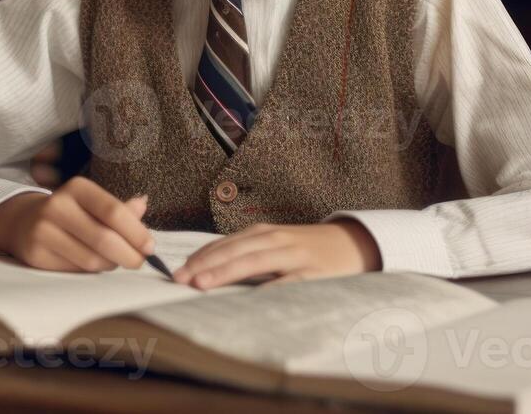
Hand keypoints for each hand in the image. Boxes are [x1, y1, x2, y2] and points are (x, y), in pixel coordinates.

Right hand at [0, 177, 156, 272]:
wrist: (23, 222)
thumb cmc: (71, 213)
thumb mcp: (93, 203)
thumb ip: (119, 208)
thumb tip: (142, 204)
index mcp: (77, 188)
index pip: (113, 211)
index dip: (136, 232)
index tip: (150, 248)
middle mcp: (57, 206)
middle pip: (103, 239)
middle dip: (129, 255)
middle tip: (140, 262)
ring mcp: (43, 230)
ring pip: (91, 259)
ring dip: (111, 265)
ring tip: (116, 261)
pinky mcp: (36, 255)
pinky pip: (75, 271)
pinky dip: (91, 272)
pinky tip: (94, 263)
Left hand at [172, 221, 381, 289]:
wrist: (353, 245)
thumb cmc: (305, 249)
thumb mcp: (275, 245)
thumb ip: (247, 254)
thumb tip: (207, 272)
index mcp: (264, 233)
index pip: (225, 244)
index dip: (200, 257)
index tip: (177, 272)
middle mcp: (276, 240)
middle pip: (234, 251)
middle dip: (204, 265)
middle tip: (180, 280)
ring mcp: (295, 256)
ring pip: (254, 261)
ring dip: (225, 272)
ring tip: (202, 284)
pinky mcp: (313, 274)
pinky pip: (286, 282)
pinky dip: (266, 288)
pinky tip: (248, 298)